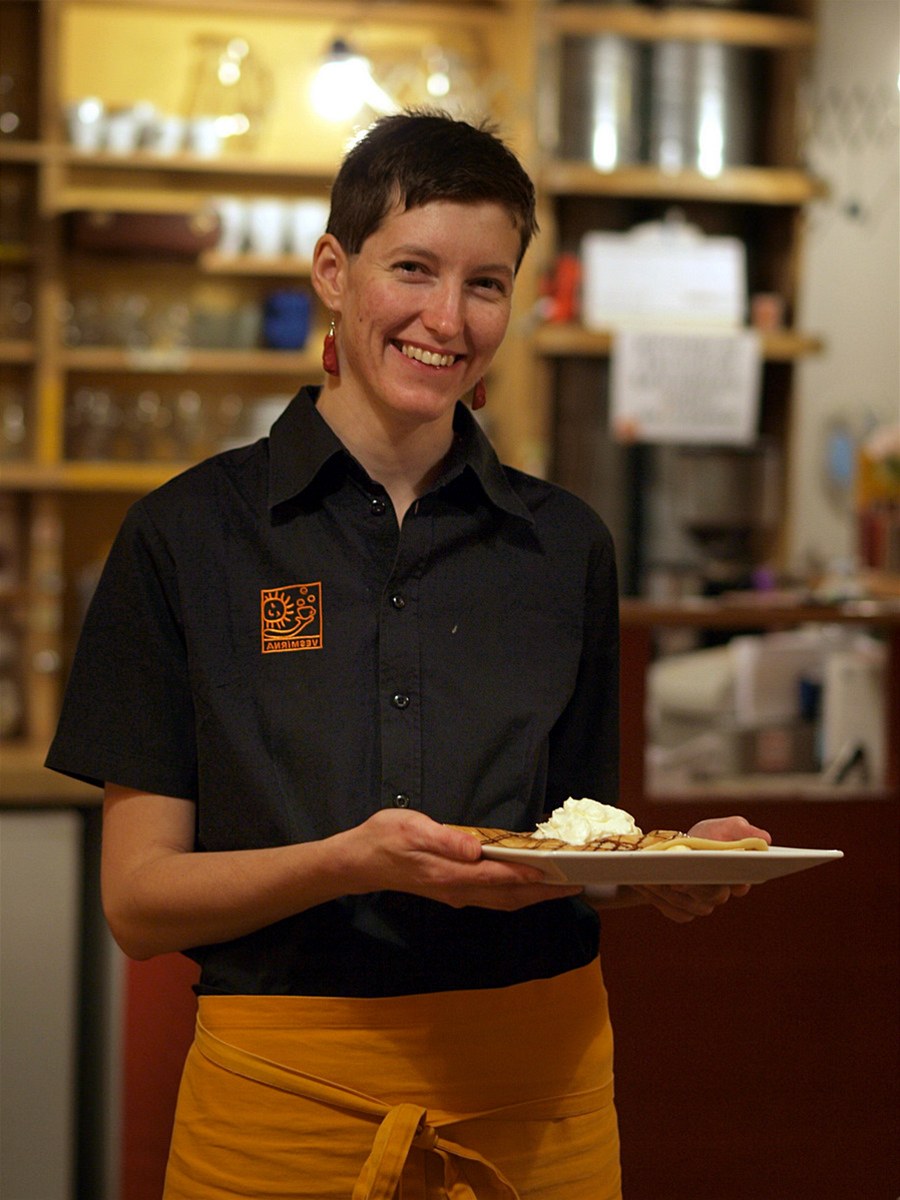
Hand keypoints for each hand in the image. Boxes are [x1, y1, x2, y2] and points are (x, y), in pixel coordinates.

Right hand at [334, 808, 582, 911]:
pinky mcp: (452, 891)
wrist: (358, 862)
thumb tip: (476, 847)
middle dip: (544, 893)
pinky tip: (527, 885)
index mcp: (448, 874)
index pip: (499, 878)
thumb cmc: (384, 839)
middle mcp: (457, 890)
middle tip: (577, 886)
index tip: (558, 874)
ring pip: (503, 901)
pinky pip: (493, 897)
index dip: (530, 877)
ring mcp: (455, 894)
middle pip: (509, 897)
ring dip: (534, 897)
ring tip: (561, 887)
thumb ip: (445, 839)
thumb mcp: (412, 828)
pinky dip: (516, 893)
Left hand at [627, 814, 771, 923]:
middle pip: (717, 897)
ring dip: (679, 890)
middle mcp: (720, 894)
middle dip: (704, 886)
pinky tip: (653, 886)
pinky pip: (677, 912)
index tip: (730, 876)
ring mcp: (701, 906)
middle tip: (690, 877)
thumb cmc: (699, 839)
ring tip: (666, 878)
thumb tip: (765, 840)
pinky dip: (665, 900)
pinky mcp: (681, 912)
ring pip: (696, 906)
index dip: (737, 882)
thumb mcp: (719, 828)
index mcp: (735, 876)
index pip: (742, 884)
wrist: (665, 851)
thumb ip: (741, 830)